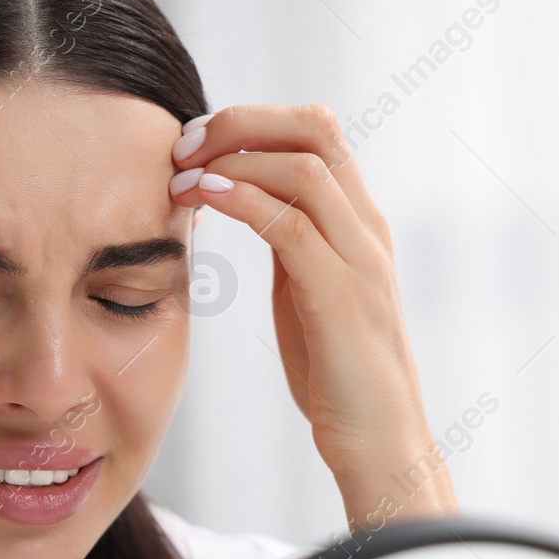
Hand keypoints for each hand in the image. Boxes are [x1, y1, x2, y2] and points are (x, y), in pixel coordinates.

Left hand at [169, 104, 457, 527]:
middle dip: (242, 122)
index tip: (194, 142)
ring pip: (305, 167)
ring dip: (232, 160)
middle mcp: (366, 228)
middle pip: (315, 129)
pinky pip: (292, 226)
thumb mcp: (307, 288)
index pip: (315, 132)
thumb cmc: (336, 371)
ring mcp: (359, 259)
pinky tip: (204, 199)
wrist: (378, 438)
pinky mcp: (341, 297)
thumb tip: (241, 199)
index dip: (252, 121)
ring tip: (180, 175)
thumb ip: (288, 239)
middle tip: (182, 144)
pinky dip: (243, 200)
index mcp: (358, 222)